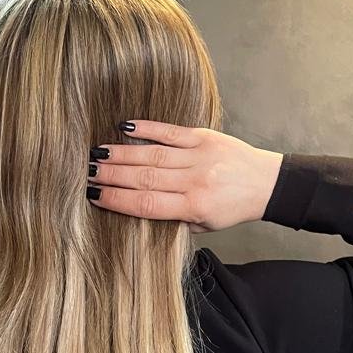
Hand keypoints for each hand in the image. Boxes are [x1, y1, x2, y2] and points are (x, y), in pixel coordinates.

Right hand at [86, 120, 283, 233]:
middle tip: (87, 173)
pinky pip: (171, 132)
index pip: (147, 204)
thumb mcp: (204, 225)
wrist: (265, 184)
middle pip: (145, 178)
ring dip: (122, 154)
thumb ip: (173, 219)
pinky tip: (125, 128)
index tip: (95, 196)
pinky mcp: (204, 137)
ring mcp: (199, 157)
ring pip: (153, 155)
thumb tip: (136, 210)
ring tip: (98, 154)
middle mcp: (195, 181)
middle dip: (113, 176)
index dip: (118, 200)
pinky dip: (147, 129)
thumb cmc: (231, 208)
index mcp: (194, 207)